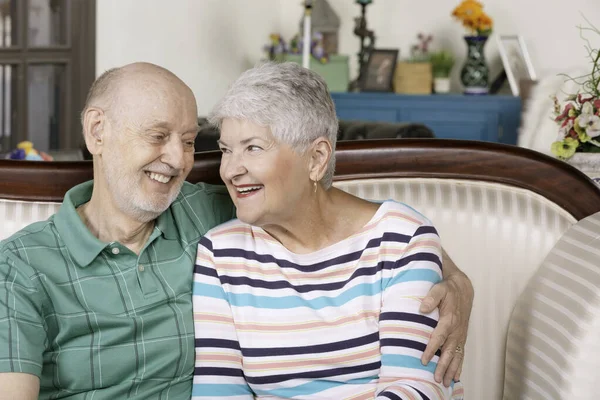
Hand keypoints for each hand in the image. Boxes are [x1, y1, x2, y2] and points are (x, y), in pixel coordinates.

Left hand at [420, 267, 473, 386]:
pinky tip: (456, 377)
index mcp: (449, 319)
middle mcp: (456, 330)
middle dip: (443, 366)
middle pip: (449, 351)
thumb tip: (422, 309)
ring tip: (445, 382)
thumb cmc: (448, 289)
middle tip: (436, 378)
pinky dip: (459, 366)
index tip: (425, 360)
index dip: (432, 349)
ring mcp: (460, 335)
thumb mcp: (439, 288)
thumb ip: (431, 297)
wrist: (463, 289)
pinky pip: (461, 354)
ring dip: (451, 369)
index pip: (439, 337)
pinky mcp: (461, 337)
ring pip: (456, 355)